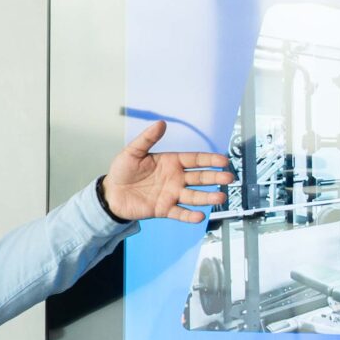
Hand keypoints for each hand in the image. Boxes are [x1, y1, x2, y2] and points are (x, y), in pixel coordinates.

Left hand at [98, 120, 229, 223]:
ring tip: (220, 197)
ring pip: (194, 196)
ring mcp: (172, 194)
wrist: (111, 193)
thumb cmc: (122, 170)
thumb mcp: (133, 152)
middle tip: (228, 178)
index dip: (210, 160)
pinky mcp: (164, 209)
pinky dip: (190, 216)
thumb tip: (161, 123)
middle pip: (200, 178)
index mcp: (171, 162)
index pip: (195, 160)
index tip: (223, 160)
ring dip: (207, 197)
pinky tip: (200, 216)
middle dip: (215, 177)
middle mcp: (175, 178)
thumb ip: (147, 139)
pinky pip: (180, 213)